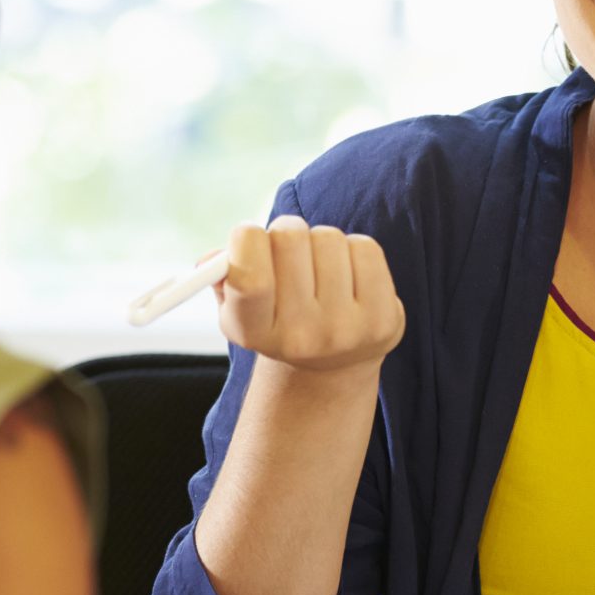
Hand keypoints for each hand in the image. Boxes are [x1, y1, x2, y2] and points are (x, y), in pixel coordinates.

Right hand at [214, 215, 405, 375]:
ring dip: (321, 242)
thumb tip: (210, 260)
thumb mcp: (239, 306)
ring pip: (329, 238)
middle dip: (286, 231)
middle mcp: (301, 338)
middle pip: (290, 238)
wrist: (331, 362)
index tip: (250, 237)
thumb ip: (219, 276)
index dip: (246, 240)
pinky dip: (354, 250)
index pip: (249, 277)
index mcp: (254, 333)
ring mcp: (346, 331)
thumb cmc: (276, 316)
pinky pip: (365, 248)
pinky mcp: (384, 320)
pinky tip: (347, 275)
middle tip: (288, 248)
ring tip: (319, 268)